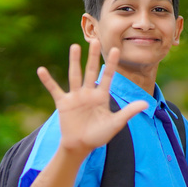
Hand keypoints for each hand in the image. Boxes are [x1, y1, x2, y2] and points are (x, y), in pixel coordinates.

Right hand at [36, 39, 147, 155]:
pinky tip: (41, 70)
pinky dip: (48, 80)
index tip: (116, 49)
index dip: (112, 64)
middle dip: (93, 57)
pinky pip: (55, 89)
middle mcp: (88, 93)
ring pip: (75, 75)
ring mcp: (75, 96)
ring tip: (75, 46)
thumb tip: (146, 104)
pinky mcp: (63, 103)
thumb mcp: (116, 123)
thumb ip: (129, 112)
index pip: (108, 76)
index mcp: (102, 96)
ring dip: (74, 61)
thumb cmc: (99, 135)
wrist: (81, 146)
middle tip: (95, 40)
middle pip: (91, 71)